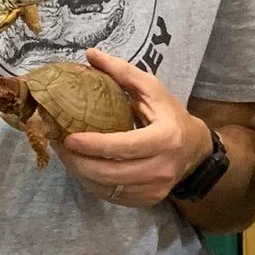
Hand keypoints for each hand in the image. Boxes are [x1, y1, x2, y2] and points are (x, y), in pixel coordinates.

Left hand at [54, 49, 210, 205]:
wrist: (195, 149)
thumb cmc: (170, 115)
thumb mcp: (152, 89)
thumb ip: (122, 72)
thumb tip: (90, 54)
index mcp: (164, 138)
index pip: (124, 146)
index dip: (94, 144)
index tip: (69, 138)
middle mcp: (162, 167)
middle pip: (111, 172)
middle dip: (78, 162)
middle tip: (59, 146)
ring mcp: (155, 188)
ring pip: (108, 187)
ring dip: (81, 174)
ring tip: (66, 156)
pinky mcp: (148, 200)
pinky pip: (113, 196)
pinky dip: (93, 184)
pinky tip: (83, 168)